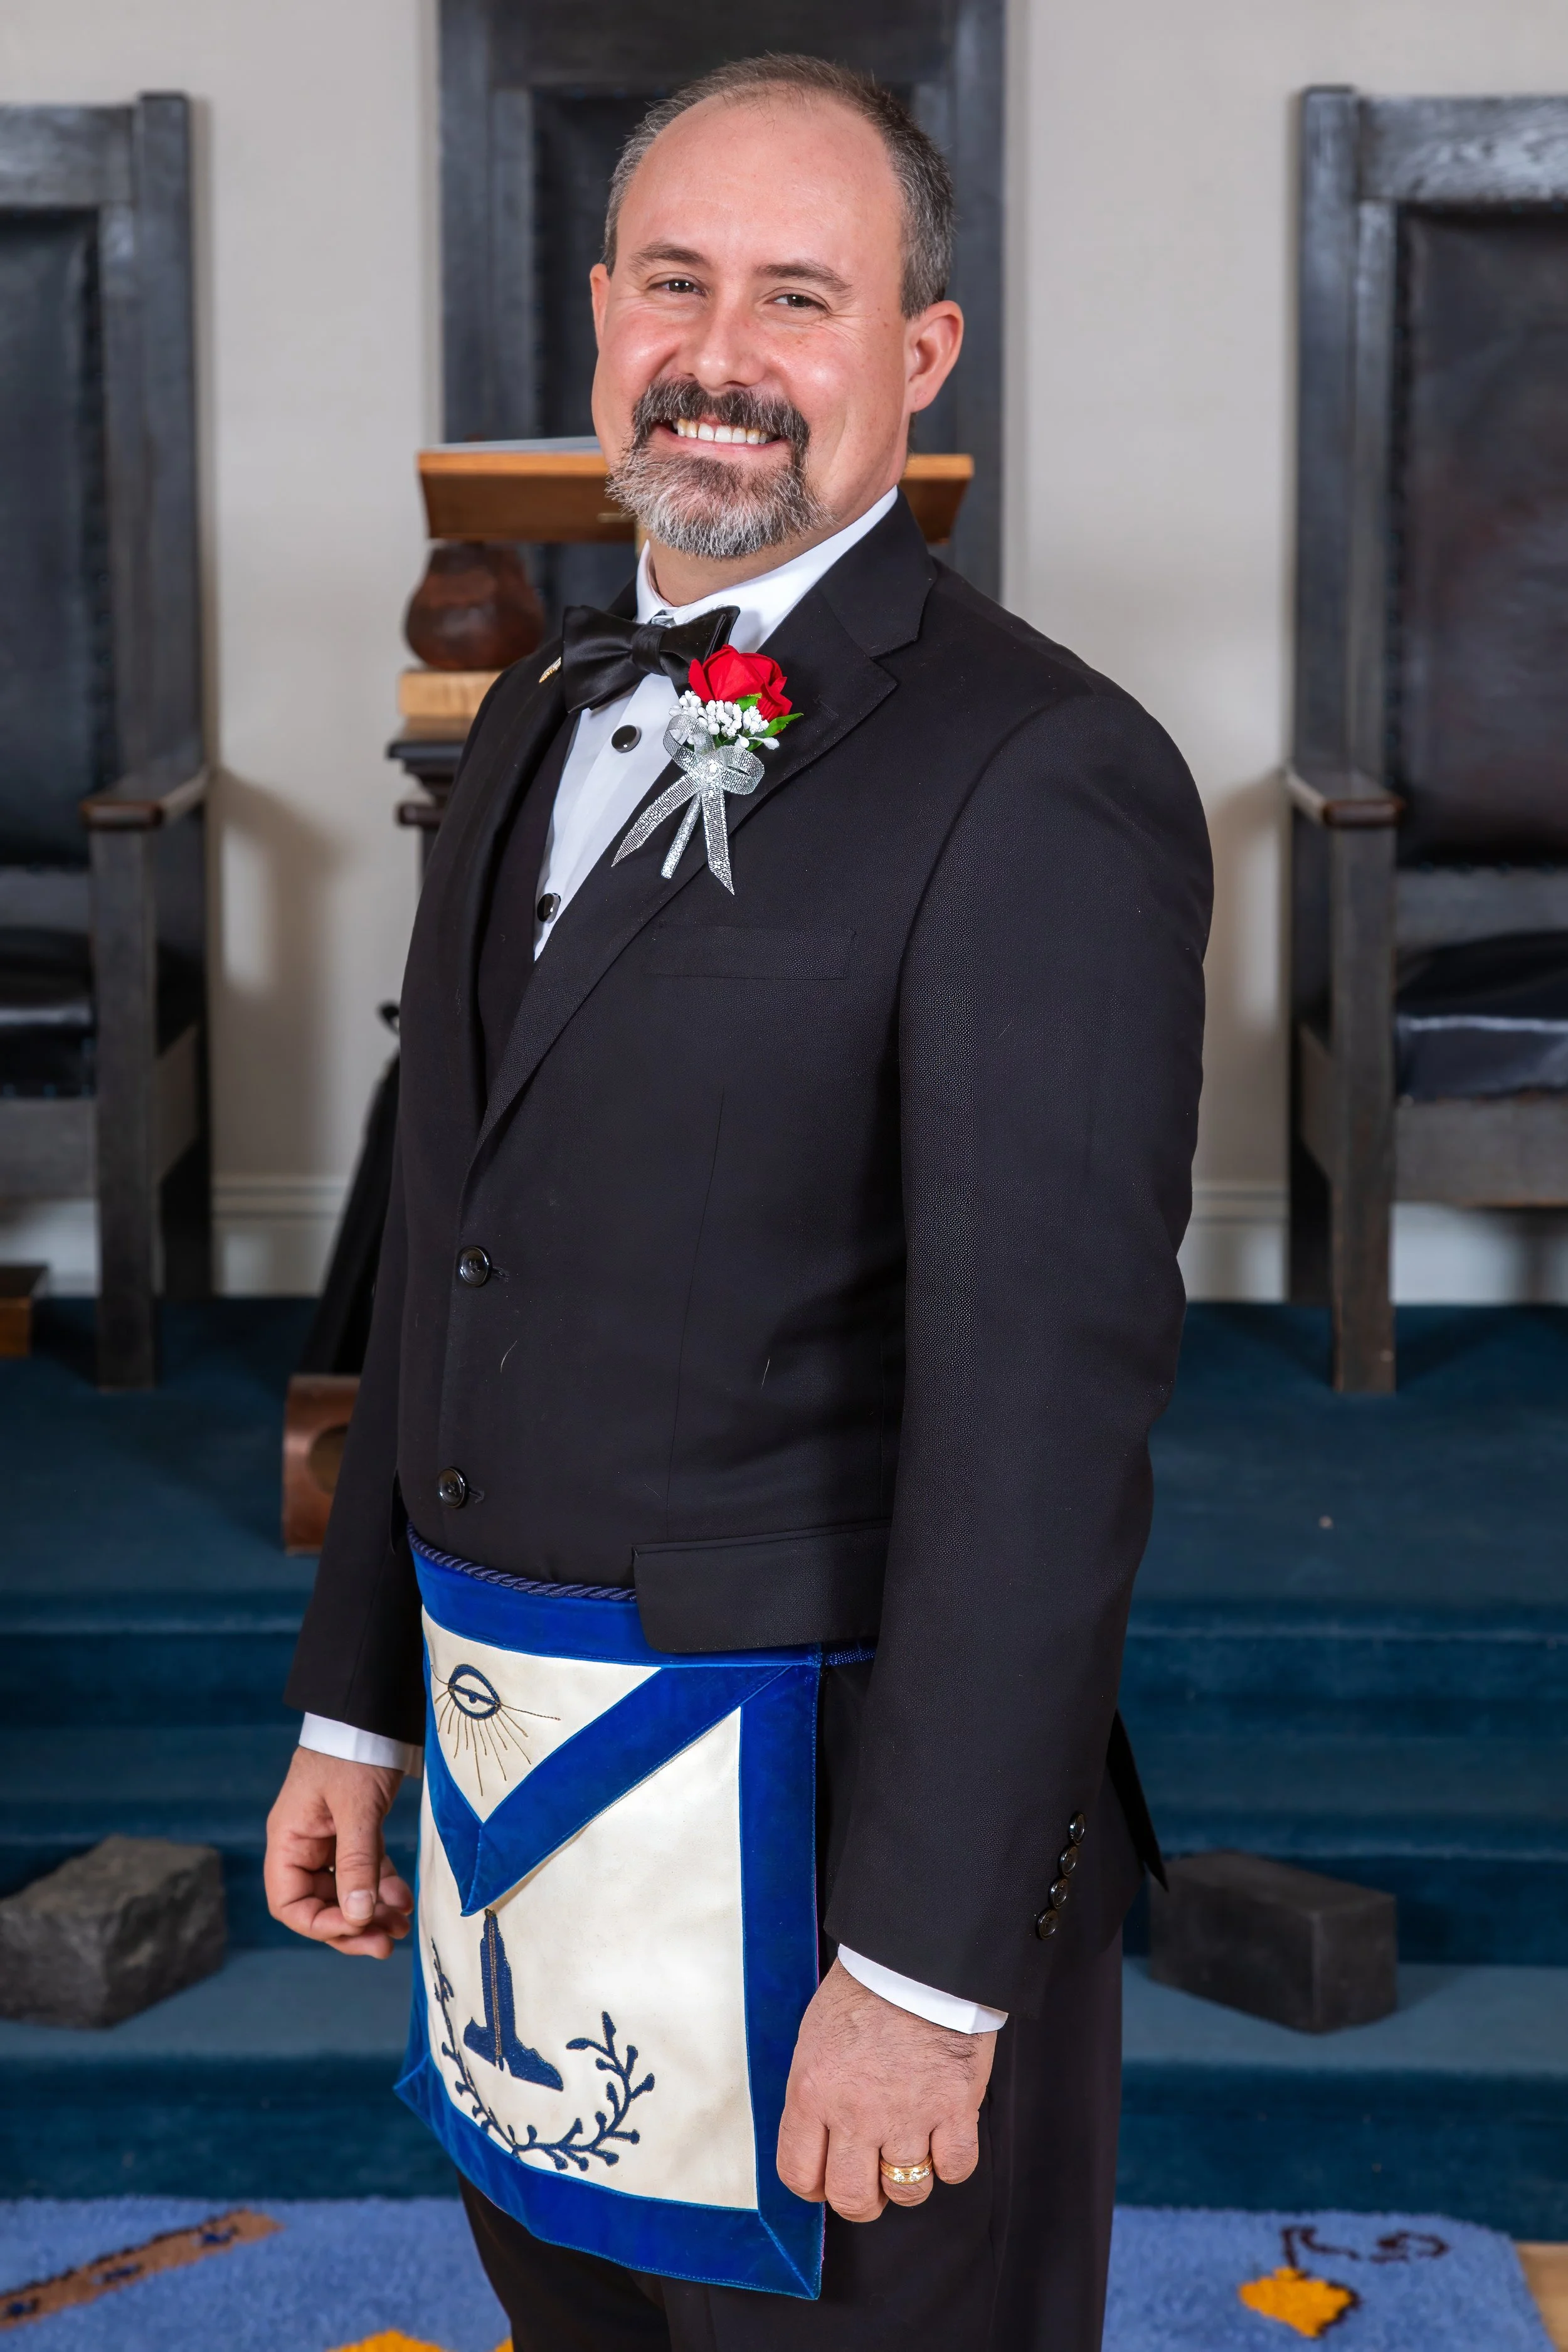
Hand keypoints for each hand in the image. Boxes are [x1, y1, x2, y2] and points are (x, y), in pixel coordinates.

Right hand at [264, 1747, 412, 1956]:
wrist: (373, 1711)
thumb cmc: (354, 1752)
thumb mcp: (356, 1808)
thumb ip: (357, 1862)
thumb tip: (357, 1919)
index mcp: (289, 1840)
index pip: (289, 1903)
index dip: (320, 1925)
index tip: (355, 1930)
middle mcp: (305, 1844)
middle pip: (319, 1903)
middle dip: (352, 1926)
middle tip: (385, 1944)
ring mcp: (330, 1838)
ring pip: (346, 1890)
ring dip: (371, 1912)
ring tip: (401, 1927)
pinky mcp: (355, 1829)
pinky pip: (365, 1870)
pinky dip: (383, 1887)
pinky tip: (404, 1900)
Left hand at [776, 1959, 995, 2221]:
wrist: (918, 1957)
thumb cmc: (866, 1990)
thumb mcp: (815, 2038)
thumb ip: (815, 2094)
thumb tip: (818, 2139)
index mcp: (812, 2091)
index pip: (799, 2174)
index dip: (814, 2187)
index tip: (827, 2179)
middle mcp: (855, 2112)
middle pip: (852, 2198)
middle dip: (862, 2200)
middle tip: (872, 2182)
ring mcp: (907, 2113)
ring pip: (907, 2191)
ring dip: (909, 2178)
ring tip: (912, 2148)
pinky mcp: (954, 2107)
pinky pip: (955, 2168)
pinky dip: (951, 2162)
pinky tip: (944, 2136)